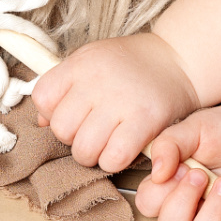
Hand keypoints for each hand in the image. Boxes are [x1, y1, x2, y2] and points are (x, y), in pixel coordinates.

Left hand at [32, 32, 199, 172]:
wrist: (179, 59)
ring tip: (107, 142)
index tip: (73, 113)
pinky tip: (122, 149)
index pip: (42, 98)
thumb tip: (41, 121)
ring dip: (93, 155)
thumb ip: (64, 87)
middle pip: (61, 129)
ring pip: (83, 150)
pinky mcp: (144, 121)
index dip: (52, 113)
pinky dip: (113, 161)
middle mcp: (97, 80)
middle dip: (74, 137)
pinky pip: (113, 158)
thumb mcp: (92, 61)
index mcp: (81, 63)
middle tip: (93, 130)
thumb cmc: (131, 64)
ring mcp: (121, 101)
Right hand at [134, 96, 220, 220]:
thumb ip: (169, 144)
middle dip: (184, 204)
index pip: (149, 204)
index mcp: (172, 185)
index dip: (161, 192)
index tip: (182, 168)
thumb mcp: (194, 128)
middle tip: (203, 175)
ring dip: (213, 216)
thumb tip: (156, 172)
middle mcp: (192, 209)